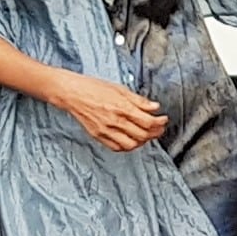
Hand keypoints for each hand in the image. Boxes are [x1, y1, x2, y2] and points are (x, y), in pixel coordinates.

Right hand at [52, 71, 167, 151]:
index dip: (160, 122)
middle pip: (142, 134)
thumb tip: (154, 106)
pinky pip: (117, 147)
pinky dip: (128, 146)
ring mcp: (106, 131)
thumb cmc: (93, 88)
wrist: (73, 93)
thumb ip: (138, 100)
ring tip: (147, 135)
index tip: (163, 119)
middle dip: (155, 132)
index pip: (148, 121)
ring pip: (131, 144)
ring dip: (143, 141)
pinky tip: (132, 140)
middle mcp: (114, 121)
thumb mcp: (120, 88)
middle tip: (159, 128)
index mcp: (122, 107)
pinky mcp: (99, 136)